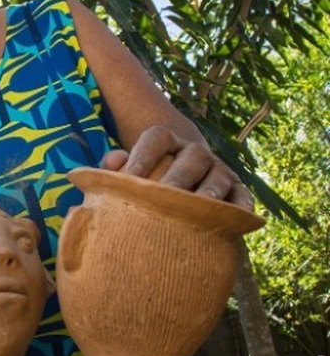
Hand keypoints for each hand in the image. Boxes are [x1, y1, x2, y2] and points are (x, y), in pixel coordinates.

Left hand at [101, 126, 254, 210]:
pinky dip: (241, 205)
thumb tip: (113, 161)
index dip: (142, 156)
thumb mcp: (127, 172)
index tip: (128, 180)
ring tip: (203, 206)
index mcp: (166, 141)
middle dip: (178, 176)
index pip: (156, 138)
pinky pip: (242, 195)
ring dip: (211, 189)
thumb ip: (115, 167)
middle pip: (191, 156)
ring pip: (218, 174)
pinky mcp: (236, 189)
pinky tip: (239, 217)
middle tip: (165, 195)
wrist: (179, 185)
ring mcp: (218, 169)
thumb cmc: (143, 182)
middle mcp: (194, 151)